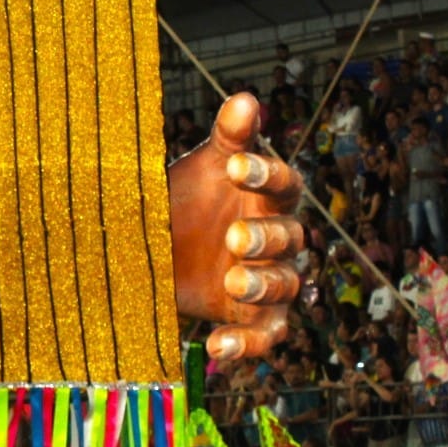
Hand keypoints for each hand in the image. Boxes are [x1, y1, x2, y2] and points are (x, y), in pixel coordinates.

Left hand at [168, 93, 302, 361]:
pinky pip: (266, 335)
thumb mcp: (202, 167)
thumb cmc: (190, 200)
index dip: (262, 174)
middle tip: (235, 236)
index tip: (231, 166)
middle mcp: (280, 239)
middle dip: (265, 237)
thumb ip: (229, 138)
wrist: (158, 250)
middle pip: (289, 237)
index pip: (284, 183)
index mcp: (271, 197)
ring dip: (260, 283)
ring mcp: (272, 280)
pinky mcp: (256, 318)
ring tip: (232, 279)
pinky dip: (245, 344)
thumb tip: (246, 98)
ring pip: (284, 285)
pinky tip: (216, 348)